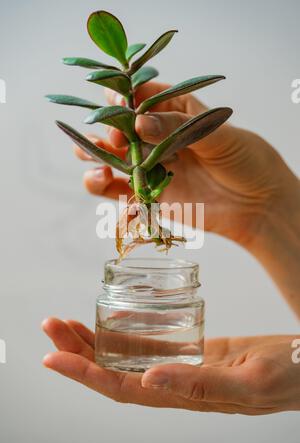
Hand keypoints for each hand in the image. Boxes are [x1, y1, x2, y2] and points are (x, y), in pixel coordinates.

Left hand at [42, 318, 299, 414]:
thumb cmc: (287, 376)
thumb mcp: (248, 381)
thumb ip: (201, 384)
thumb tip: (149, 381)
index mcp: (185, 396)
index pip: (122, 389)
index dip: (84, 374)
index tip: (52, 358)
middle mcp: (175, 385)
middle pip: (115, 372)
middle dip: (78, 352)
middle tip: (50, 327)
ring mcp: (183, 367)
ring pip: (128, 358)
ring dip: (95, 342)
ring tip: (67, 323)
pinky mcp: (194, 350)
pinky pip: (151, 345)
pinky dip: (126, 334)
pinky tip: (111, 321)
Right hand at [75, 83, 299, 313]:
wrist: (257, 205)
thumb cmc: (246, 161)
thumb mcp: (218, 135)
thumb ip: (178, 128)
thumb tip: (140, 123)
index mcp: (177, 113)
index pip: (144, 98)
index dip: (125, 97)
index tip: (116, 101)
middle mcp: (159, 138)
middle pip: (121, 128)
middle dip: (107, 128)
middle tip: (110, 136)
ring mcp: (152, 166)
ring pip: (112, 157)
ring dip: (94, 152)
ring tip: (86, 152)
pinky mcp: (148, 194)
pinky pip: (117, 189)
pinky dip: (101, 184)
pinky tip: (98, 178)